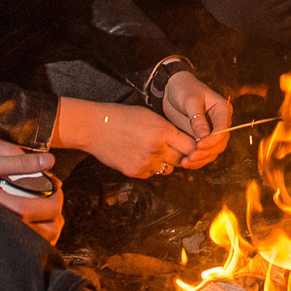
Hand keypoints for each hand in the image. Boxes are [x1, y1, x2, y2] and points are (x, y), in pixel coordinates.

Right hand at [0, 124, 64, 243]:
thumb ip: (20, 161)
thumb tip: (49, 160)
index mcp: (2, 210)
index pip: (41, 210)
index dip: (55, 198)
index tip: (57, 188)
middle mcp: (5, 231)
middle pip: (47, 230)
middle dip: (56, 211)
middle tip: (53, 197)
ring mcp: (5, 241)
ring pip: (43, 241)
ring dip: (52, 225)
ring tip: (47, 209)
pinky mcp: (5, 246)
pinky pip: (33, 247)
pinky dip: (42, 235)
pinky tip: (39, 220)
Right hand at [52, 99, 196, 177]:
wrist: (95, 127)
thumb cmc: (124, 117)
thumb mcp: (151, 117)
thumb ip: (168, 130)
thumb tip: (185, 142)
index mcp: (163, 131)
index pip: (191, 146)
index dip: (195, 147)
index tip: (194, 145)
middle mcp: (157, 148)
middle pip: (183, 160)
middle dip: (183, 156)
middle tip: (178, 150)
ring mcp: (146, 162)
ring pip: (168, 169)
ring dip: (166, 163)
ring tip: (155, 151)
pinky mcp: (135, 172)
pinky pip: (151, 173)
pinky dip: (150, 167)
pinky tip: (140, 155)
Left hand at [161, 72, 232, 167]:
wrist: (172, 90)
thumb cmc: (183, 89)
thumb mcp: (190, 100)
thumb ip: (197, 118)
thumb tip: (204, 135)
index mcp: (222, 109)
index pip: (223, 128)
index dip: (213, 140)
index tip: (200, 145)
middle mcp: (220, 122)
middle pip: (220, 143)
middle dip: (207, 152)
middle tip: (191, 156)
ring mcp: (211, 132)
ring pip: (212, 151)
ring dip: (201, 159)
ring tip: (186, 162)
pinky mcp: (201, 139)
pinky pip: (203, 153)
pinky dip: (196, 161)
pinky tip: (185, 163)